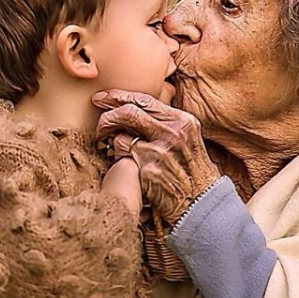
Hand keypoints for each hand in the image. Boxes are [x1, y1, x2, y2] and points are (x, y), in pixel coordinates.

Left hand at [94, 90, 220, 224]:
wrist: (199, 201)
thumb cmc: (192, 172)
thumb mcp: (188, 139)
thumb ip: (168, 123)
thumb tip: (141, 108)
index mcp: (182, 121)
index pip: (144, 100)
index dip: (119, 97)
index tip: (104, 98)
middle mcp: (171, 132)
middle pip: (128, 112)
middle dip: (107, 115)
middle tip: (99, 121)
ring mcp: (159, 149)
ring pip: (120, 134)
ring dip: (110, 139)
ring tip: (110, 144)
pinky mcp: (147, 168)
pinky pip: (121, 154)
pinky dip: (116, 155)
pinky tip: (121, 161)